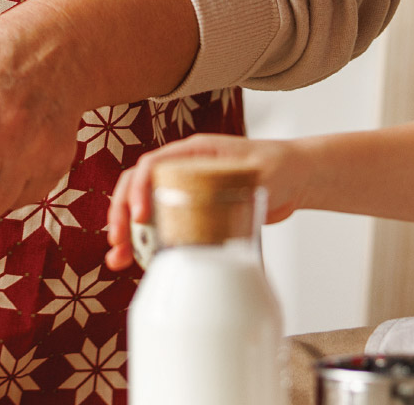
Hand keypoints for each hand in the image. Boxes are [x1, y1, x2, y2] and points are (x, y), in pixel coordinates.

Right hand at [102, 134, 301, 269]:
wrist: (296, 178)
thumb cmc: (280, 164)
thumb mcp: (260, 172)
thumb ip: (241, 183)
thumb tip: (222, 201)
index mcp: (193, 151)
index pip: (152, 164)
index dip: (139, 188)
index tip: (140, 216)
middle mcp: (183, 169)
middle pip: (138, 187)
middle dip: (123, 214)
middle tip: (118, 242)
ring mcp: (185, 190)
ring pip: (145, 209)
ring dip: (128, 233)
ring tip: (118, 258)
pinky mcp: (192, 212)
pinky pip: (163, 226)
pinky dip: (147, 243)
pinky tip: (137, 262)